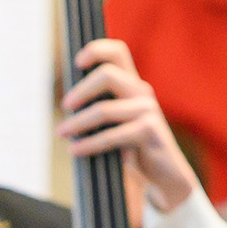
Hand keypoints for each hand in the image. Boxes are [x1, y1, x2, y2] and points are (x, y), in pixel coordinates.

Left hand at [57, 36, 200, 212]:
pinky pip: (112, 135)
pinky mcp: (150, 130)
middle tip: (65, 106)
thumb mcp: (115, 124)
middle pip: (107, 74)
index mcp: (132, 85)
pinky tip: (76, 151)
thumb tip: (66, 104)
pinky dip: (90, 144)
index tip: (77, 63)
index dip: (95, 50)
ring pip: (104, 109)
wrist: (163, 177)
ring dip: (78, 122)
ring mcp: (148, 110)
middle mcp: (142, 92)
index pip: (118, 51)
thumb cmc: (134, 150)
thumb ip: (99, 109)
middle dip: (81, 90)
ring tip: (62, 133)